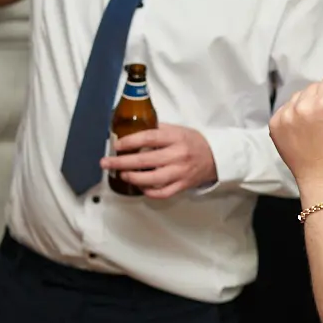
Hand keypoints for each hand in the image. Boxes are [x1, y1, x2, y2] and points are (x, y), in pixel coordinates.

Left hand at [100, 125, 217, 198]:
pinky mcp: (183, 186)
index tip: (116, 145)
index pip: (150, 138)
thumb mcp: (177, 129)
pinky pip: (162, 192)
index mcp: (176, 138)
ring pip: (152, 179)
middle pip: (145, 160)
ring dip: (133, 178)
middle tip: (106, 163)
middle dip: (122, 162)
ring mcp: (180, 173)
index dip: (130, 141)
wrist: (216, 156)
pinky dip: (148, 191)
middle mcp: (178, 156)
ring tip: (122, 174)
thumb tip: (128, 131)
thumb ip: (156, 130)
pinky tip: (139, 186)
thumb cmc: (192, 141)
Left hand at [269, 58, 322, 184]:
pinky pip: (286, 108)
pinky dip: (294, 115)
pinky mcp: (274, 124)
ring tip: (316, 126)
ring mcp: (286, 115)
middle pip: (313, 86)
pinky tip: (303, 130)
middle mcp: (303, 106)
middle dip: (322, 98)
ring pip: (299, 96)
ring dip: (307, 105)